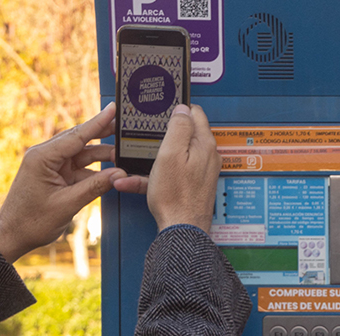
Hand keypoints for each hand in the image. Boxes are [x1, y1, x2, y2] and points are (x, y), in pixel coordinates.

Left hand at [0, 102, 126, 262]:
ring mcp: (50, 165)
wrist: (12, 236)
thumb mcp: (67, 204)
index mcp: (43, 157)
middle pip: (80, 140)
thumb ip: (95, 187)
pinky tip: (110, 172)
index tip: (113, 109)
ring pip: (82, 154)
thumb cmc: (31, 222)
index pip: (77, 135)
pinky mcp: (54, 175)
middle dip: (103, 134)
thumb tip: (119, 175)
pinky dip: (94, 170)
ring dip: (101, 156)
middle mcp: (45, 156)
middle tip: (124, 126)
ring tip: (123, 155)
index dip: (98, 122)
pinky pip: (78, 167)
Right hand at [118, 104, 220, 233]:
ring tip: (133, 161)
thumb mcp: (171, 154)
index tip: (163, 111)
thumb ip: (179, 128)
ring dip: (153, 158)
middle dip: (163, 135)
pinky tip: (133, 182)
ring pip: (173, 157)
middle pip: (184, 135)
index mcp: (204, 144)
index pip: (195, 114)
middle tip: (146, 134)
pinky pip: (170, 175)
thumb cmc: (176, 195)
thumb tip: (183, 109)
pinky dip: (153, 176)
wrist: (181, 230)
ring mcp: (199, 172)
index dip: (178, 110)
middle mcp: (206, 156)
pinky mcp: (191, 186)